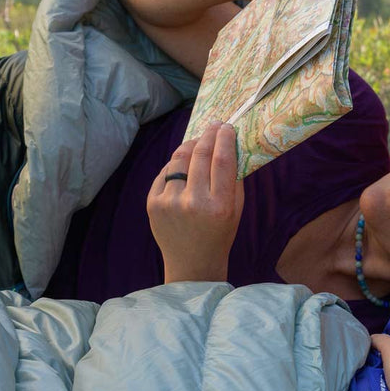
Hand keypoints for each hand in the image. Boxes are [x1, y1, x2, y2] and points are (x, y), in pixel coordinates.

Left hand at [148, 121, 244, 283]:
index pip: (222, 161)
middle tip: (214, 125)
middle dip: (208, 135)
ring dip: (189, 147)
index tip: (227, 126)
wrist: (192, 265)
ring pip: (179, 160)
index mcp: (220, 206)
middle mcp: (194, 202)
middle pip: (200, 155)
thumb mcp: (236, 211)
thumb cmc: (219, 235)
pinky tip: (183, 166)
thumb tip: (230, 146)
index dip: (224, 138)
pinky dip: (175, 166)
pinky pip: (164, 173)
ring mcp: (170, 202)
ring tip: (197, 143)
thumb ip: (234, 180)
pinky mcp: (153, 203)